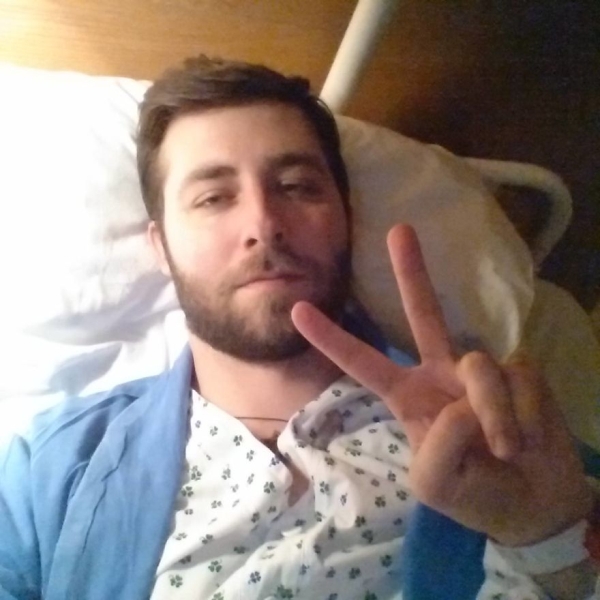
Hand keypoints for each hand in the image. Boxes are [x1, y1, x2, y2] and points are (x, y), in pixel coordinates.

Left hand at [291, 223, 593, 545]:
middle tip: (399, 230)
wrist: (533, 503)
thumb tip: (464, 403)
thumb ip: (437, 447)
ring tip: (504, 450)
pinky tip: (524, 437)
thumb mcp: (435, 484)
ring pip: (476, 365)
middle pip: (421, 315)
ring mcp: (477, 370)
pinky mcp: (518, 370)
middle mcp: (439, 373)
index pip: (363, 363)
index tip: (298, 309)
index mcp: (408, 397)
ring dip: (492, 415)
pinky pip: (516, 377)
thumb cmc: (474, 493)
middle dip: (411, 272)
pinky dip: (520, 415)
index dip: (332, 338)